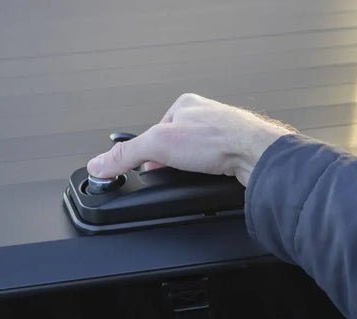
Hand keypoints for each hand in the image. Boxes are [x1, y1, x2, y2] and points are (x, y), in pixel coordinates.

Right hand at [87, 94, 293, 185]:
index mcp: (185, 104)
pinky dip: (211, 174)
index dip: (150, 152)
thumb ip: (126, 154)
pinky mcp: (236, 151)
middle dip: (173, 161)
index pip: (156, 129)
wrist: (257, 153)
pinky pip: (216, 165)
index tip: (147, 167)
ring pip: (198, 155)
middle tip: (174, 173)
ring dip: (193, 168)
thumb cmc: (217, 139)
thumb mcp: (159, 144)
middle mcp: (206, 115)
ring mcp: (223, 133)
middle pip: (176, 144)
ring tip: (196, 174)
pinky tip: (212, 177)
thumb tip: (99, 164)